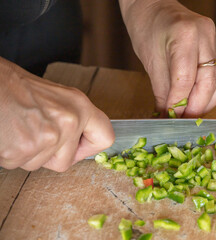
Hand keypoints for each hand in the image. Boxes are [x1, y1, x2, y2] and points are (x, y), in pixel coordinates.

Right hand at [0, 57, 114, 171]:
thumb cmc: (17, 88)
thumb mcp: (58, 97)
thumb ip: (74, 120)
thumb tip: (82, 143)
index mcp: (81, 107)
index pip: (106, 138)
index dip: (89, 148)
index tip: (78, 146)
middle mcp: (69, 122)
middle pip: (66, 161)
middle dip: (48, 155)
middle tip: (33, 132)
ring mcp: (48, 137)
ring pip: (39, 164)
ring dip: (26, 153)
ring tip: (18, 128)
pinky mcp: (23, 149)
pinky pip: (18, 163)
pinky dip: (9, 154)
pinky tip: (8, 133)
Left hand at [120, 0, 215, 116]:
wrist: (154, 8)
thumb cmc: (147, 30)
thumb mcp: (150, 62)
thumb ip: (163, 91)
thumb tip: (168, 117)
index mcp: (185, 34)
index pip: (186, 78)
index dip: (179, 103)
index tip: (171, 118)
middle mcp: (206, 34)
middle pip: (209, 81)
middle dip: (197, 107)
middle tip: (184, 121)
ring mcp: (215, 39)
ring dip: (207, 102)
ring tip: (191, 114)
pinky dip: (211, 92)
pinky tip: (199, 101)